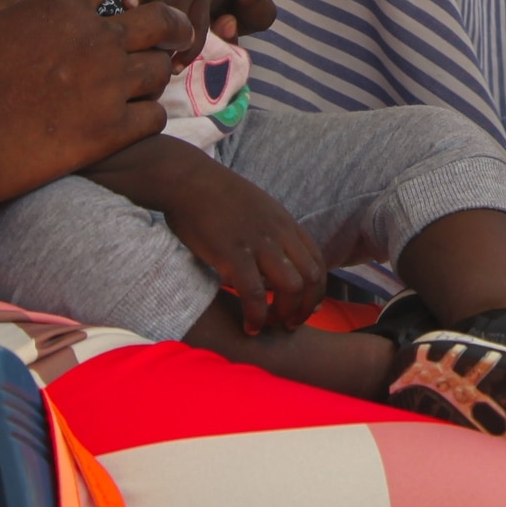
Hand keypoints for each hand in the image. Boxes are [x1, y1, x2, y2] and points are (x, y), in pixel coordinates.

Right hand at [0, 0, 189, 199]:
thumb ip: (7, 5)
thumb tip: (24, 1)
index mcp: (62, 6)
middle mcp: (96, 40)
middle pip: (160, 17)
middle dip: (171, 20)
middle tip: (175, 29)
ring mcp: (108, 87)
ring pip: (161, 68)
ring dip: (156, 70)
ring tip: (148, 77)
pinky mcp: (111, 132)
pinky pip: (154, 117)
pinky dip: (148, 114)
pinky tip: (136, 116)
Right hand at [149, 159, 327, 334]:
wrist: (188, 180)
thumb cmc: (216, 195)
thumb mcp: (258, 208)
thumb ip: (272, 231)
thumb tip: (278, 256)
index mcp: (285, 223)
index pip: (317, 261)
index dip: (317, 290)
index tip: (308, 308)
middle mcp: (279, 233)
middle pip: (311, 278)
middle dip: (306, 308)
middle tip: (290, 324)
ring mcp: (258, 243)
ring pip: (291, 287)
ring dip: (285, 314)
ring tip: (270, 326)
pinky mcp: (232, 254)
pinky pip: (255, 293)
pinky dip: (257, 316)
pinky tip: (249, 326)